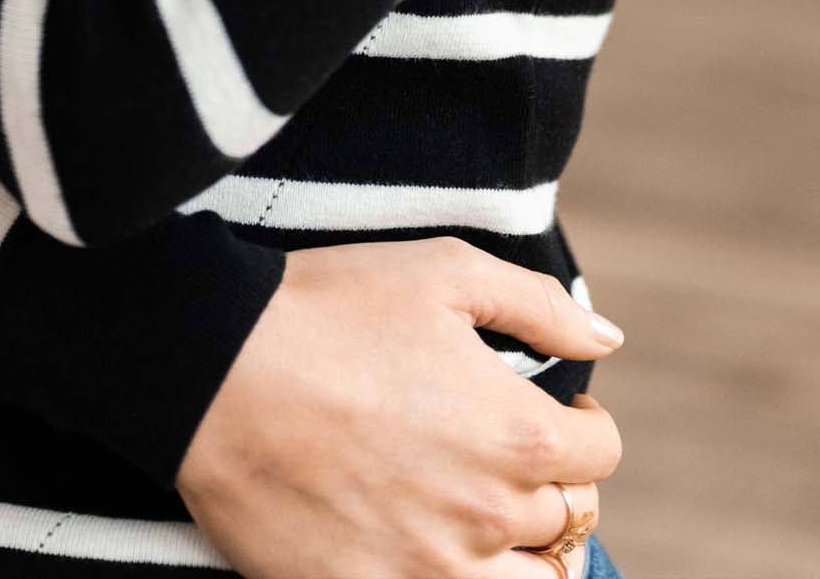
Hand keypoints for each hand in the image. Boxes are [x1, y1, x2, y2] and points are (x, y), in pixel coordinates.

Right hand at [175, 236, 624, 578]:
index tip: (546, 406)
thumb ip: (539, 307)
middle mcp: (488, 518)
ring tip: (473, 512)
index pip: (601, 454)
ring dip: (516, 554)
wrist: (213, 369)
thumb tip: (605, 339)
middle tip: (494, 450)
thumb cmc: (329, 308)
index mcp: (518, 435)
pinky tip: (419, 543)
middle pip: (566, 522)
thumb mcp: (444, 271)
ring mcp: (430, 574)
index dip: (580, 421)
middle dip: (545, 483)